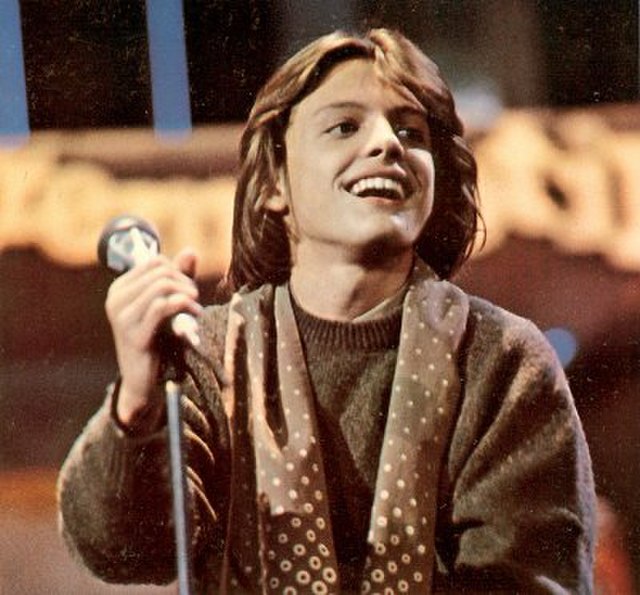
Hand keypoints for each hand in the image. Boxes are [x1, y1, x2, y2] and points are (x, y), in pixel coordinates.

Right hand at [105, 248, 201, 429]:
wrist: (143, 379)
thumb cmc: (158, 339)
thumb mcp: (167, 304)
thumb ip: (178, 278)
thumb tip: (191, 251)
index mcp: (120, 289)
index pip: (155, 261)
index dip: (178, 272)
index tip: (187, 291)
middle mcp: (116, 300)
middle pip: (161, 271)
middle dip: (185, 282)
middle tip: (194, 300)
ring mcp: (122, 318)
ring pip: (162, 285)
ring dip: (187, 295)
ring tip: (195, 309)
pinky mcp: (135, 335)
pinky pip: (162, 306)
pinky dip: (184, 306)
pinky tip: (194, 316)